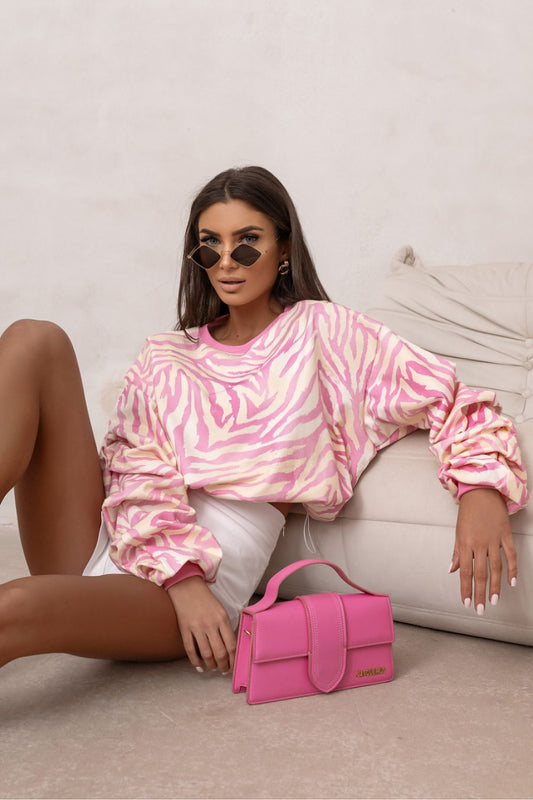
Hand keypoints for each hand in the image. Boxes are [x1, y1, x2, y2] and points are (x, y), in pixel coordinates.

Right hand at [167, 577, 235, 672]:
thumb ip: (225, 627)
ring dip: (211, 665)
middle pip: (220, 652)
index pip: (231, 645)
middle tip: (223, 670)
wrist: (187, 587)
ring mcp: (196, 627)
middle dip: (223, 666)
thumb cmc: (206, 599)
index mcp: (222, 619)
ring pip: (206, 654)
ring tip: (213, 668)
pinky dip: (195, 661)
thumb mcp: (221, 610)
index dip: (233, 659)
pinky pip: (190, 650)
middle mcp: (210, 624)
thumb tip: (230, 647)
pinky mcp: (184, 629)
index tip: (233, 665)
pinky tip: (199, 666)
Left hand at [449, 488, 517, 613]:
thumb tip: (452, 570)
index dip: (465, 588)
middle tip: (480, 609)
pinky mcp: (505, 535)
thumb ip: (456, 552)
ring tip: (494, 601)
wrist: (481, 491)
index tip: (466, 602)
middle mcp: (479, 543)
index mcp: (465, 543)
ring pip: (496, 568)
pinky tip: (512, 582)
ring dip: (495, 586)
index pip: (465, 571)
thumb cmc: (467, 512)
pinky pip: (510, 555)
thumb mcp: (458, 532)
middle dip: (479, 593)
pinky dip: (512, 569)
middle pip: (480, 573)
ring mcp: (493, 539)